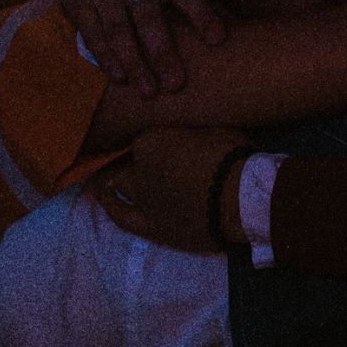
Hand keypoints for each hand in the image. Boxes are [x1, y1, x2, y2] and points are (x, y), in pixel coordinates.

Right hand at [37, 0, 225, 95]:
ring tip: (149, 92)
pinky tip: (120, 79)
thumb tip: (226, 25)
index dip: (202, 15)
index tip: (218, 40)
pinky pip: (94, 35)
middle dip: (163, 54)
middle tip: (178, 84)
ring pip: (120, 33)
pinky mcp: (80, 6)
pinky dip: (106, 58)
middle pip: (149, 21)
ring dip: (134, 64)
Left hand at [92, 126, 248, 252]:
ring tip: (106, 177)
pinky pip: (120, 214)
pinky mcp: (148, 224)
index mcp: (152, 139)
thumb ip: (192, 127)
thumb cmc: (234, 158)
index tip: (162, 140)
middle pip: (127, 159)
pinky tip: (104, 199)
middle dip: (132, 157)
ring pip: (116, 184)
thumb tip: (188, 122)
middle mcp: (138, 167)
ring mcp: (141, 197)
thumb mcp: (214, 127)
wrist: (242, 200)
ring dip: (112, 179)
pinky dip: (110, 205)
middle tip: (143, 157)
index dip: (153, 138)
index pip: (143, 136)